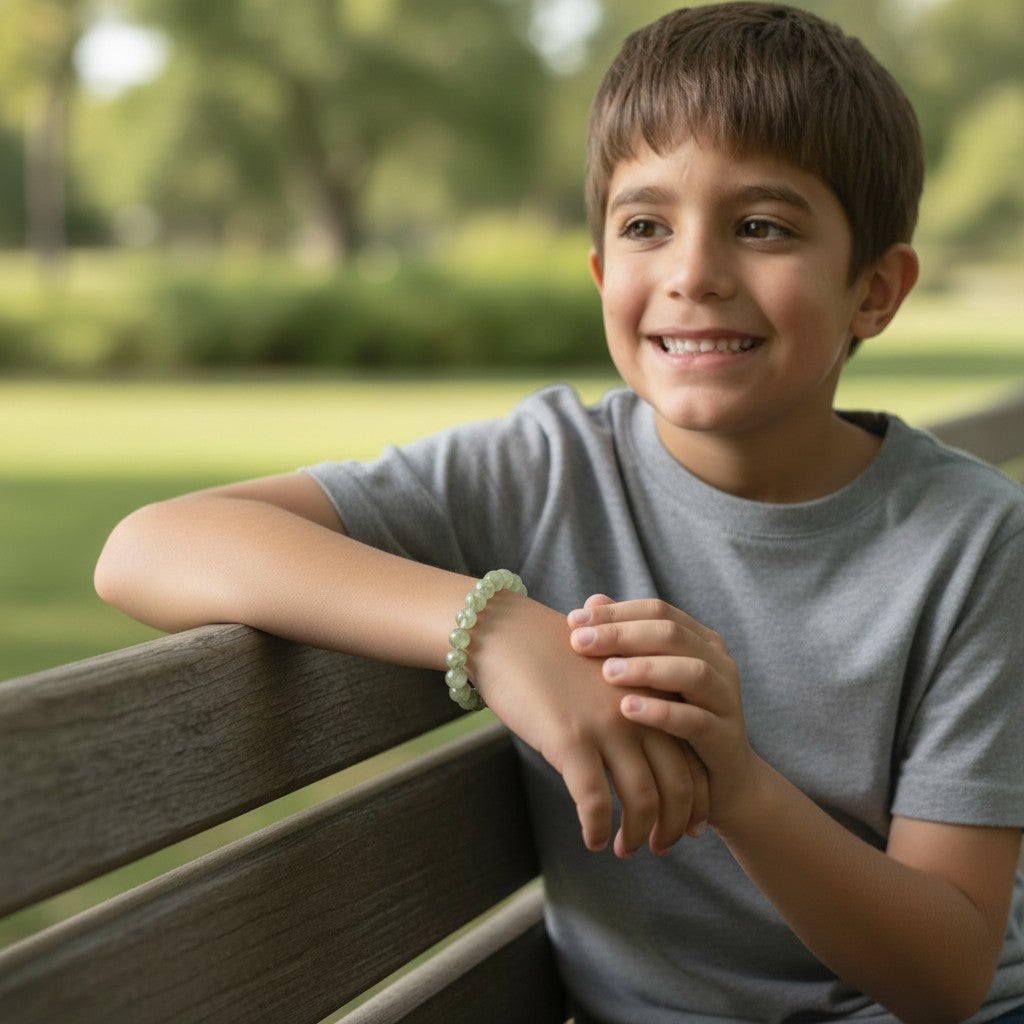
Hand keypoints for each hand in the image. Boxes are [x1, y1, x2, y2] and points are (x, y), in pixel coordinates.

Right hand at [470, 595, 707, 857]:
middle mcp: (639, 710)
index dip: (698, 796)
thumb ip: (629, 703)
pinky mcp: (571, 740)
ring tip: (626, 849)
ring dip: (638, 833)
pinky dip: (598, 828)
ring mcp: (607, 726)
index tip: (692, 822)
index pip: (692, 754)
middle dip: (675, 823)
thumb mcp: (605, 672)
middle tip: (663, 846)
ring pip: (642, 799)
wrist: (506, 633)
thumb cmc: (549, 653)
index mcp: (652, 692)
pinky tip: (593, 840)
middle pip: (678, 783)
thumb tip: (639, 748)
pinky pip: (594, 801)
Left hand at [567, 596, 753, 831]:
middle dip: (623, 635)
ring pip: (692, 671)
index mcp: (700, 640)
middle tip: (581, 642)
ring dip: (646, 669)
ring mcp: (725, 699)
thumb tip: (591, 601)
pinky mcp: (725, 738)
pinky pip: (696, 720)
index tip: (572, 621)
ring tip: (607, 672)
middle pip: (672, 634)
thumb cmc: (673, 719)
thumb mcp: (650, 677)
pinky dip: (661, 712)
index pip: (658, 611)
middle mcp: (718, 663)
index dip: (615, 612)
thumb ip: (626, 638)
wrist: (716, 780)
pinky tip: (627, 709)